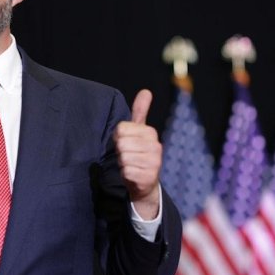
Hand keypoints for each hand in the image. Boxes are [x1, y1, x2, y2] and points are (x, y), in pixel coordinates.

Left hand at [113, 89, 161, 218]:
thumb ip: (140, 112)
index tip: (127, 143)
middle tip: (129, 155)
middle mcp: (156, 146)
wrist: (145, 182)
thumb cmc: (139, 153)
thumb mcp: (140, 132)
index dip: (118, 138)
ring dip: (123, 163)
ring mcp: (154, 163)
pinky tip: (133, 174)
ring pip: (123, 158)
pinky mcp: (148, 177)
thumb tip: (146, 91)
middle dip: (120, 152)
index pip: (121, 129)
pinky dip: (125, 174)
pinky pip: (126, 172)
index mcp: (151, 133)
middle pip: (121, 144)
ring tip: (131, 165)